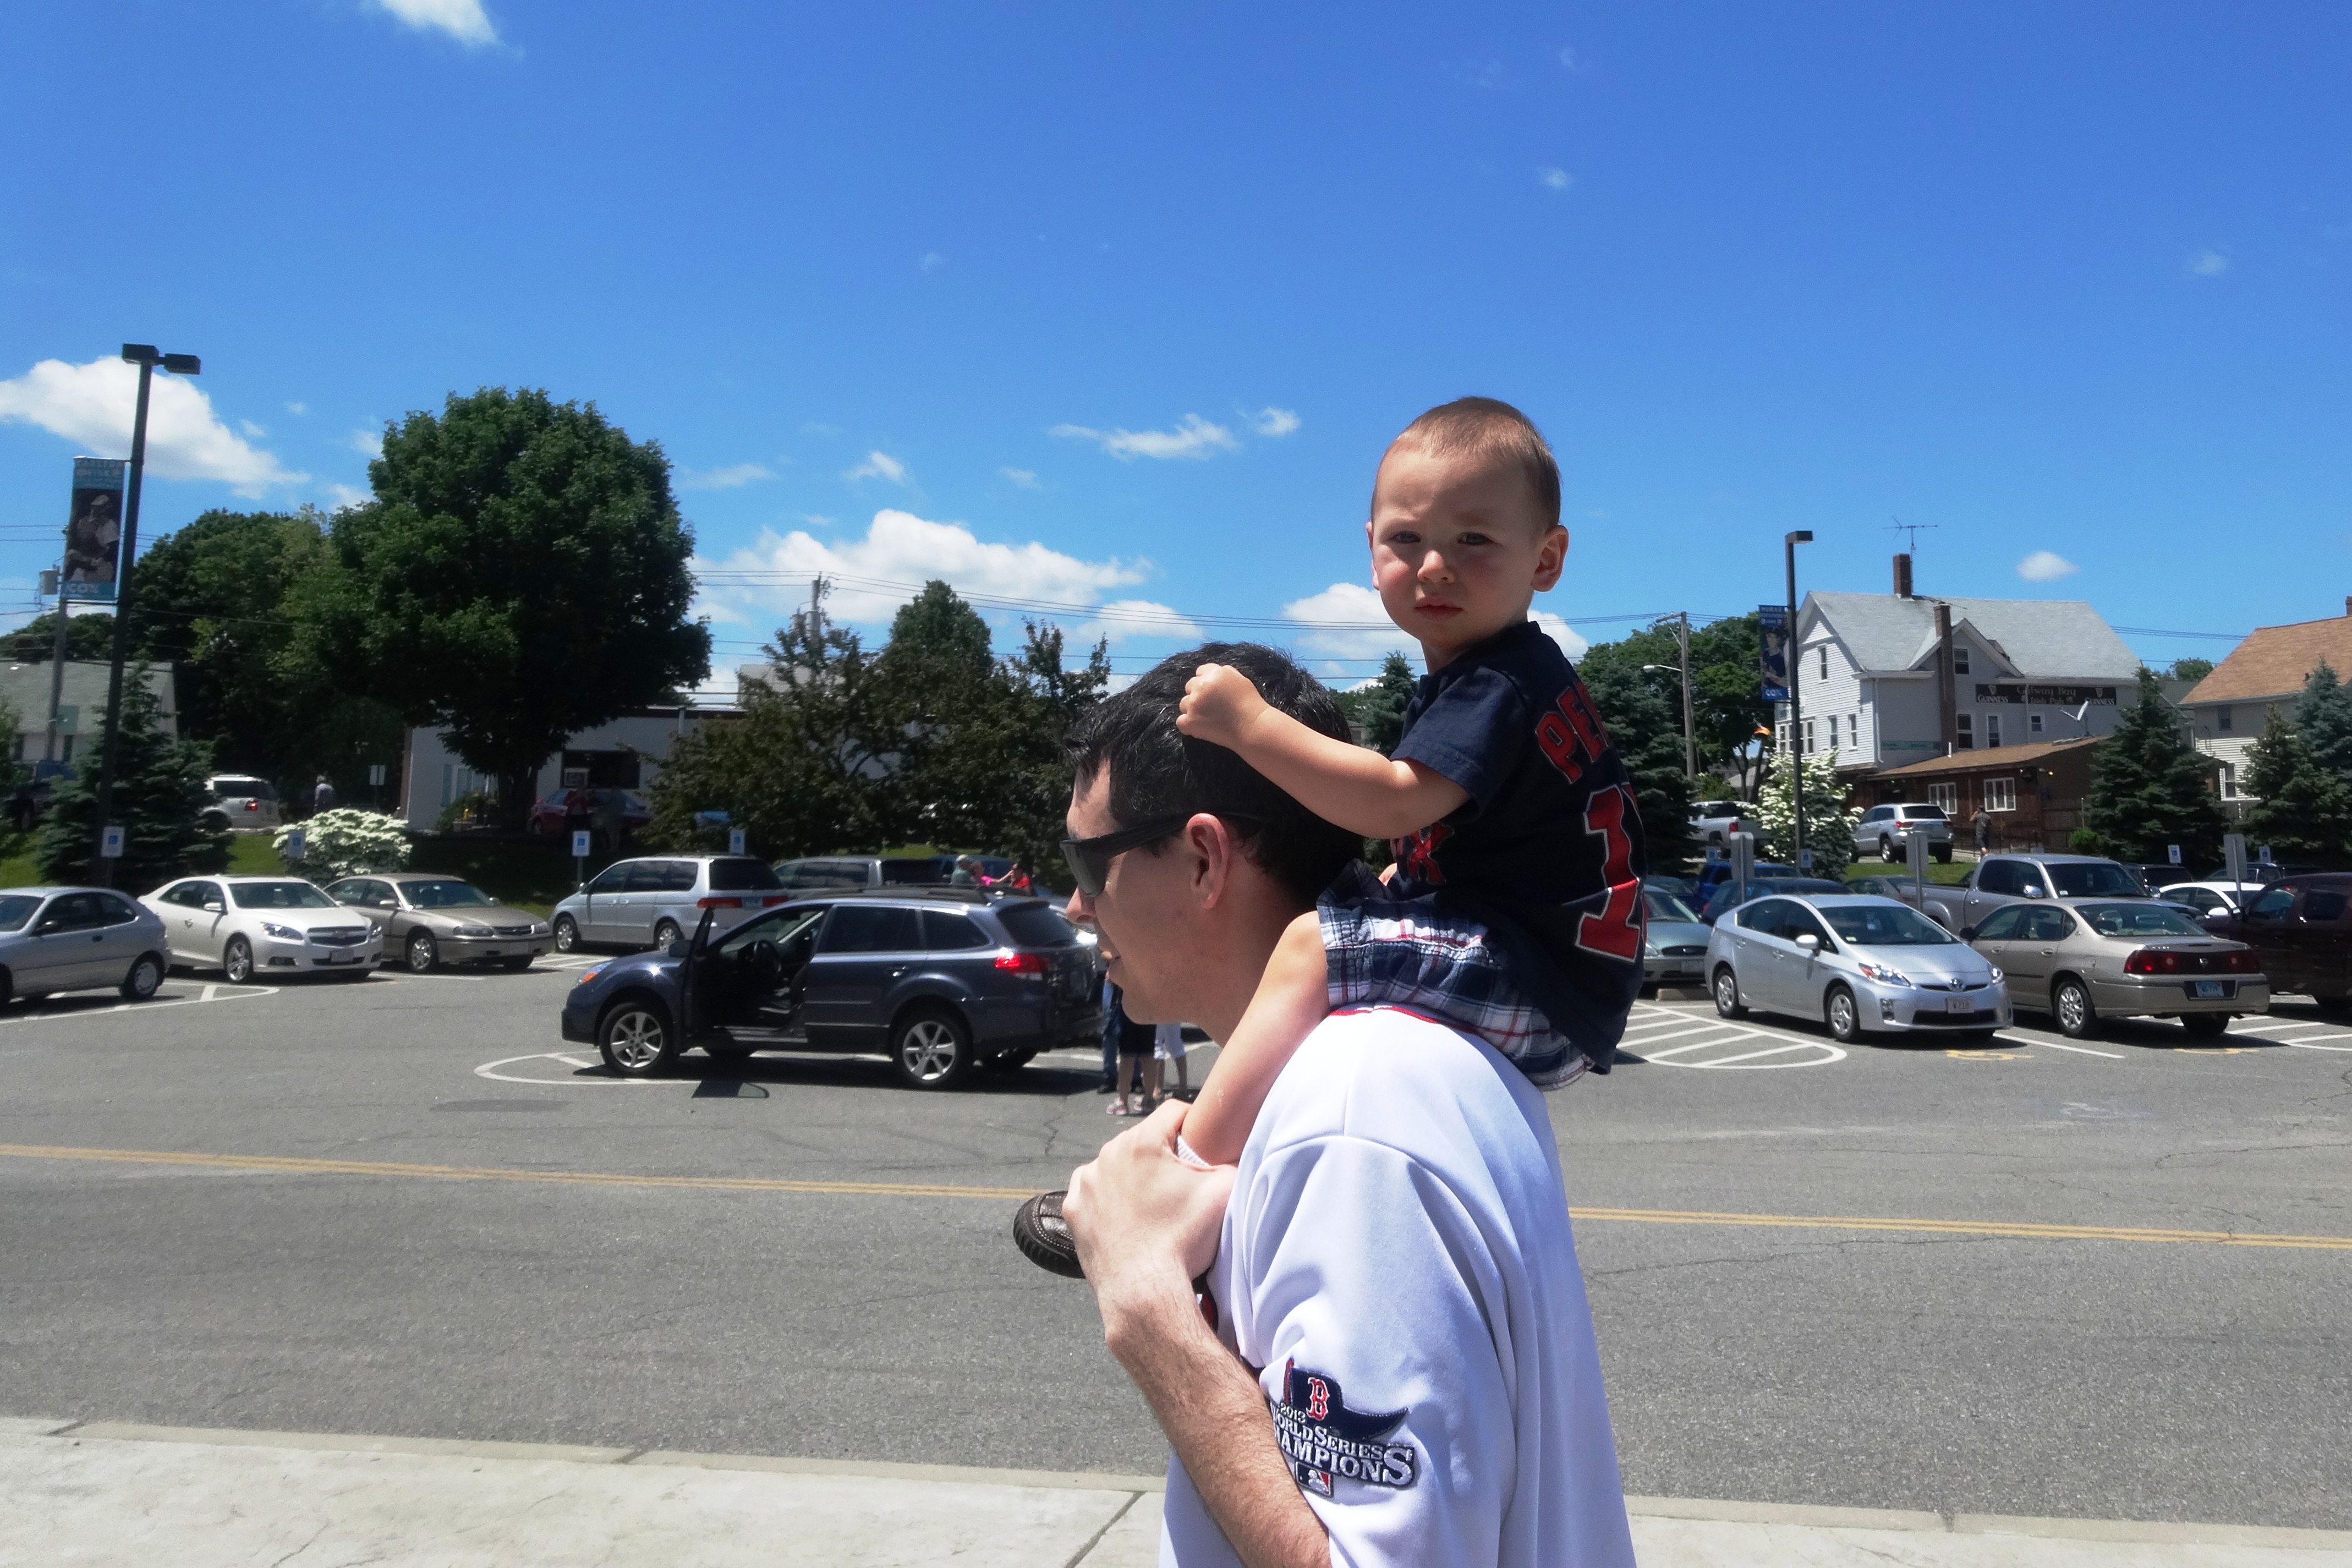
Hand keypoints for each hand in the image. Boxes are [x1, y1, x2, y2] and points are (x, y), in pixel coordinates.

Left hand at [1063, 1098, 1233, 1308]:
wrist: (1145, 1292)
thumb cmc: (1184, 1240)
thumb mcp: (1225, 1192)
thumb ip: (1234, 1160)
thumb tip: (1237, 1151)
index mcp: (1140, 1142)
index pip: (1174, 1112)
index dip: (1193, 1124)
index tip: (1202, 1144)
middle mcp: (1106, 1155)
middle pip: (1143, 1141)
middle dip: (1163, 1156)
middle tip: (1180, 1185)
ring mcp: (1085, 1184)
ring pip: (1117, 1166)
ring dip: (1133, 1177)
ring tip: (1153, 1207)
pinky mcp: (1073, 1211)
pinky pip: (1094, 1194)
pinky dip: (1109, 1201)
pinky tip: (1127, 1219)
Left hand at [1175, 663, 1265, 748]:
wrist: (1252, 725)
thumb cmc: (1251, 703)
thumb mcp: (1240, 679)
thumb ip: (1224, 673)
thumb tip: (1213, 674)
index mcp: (1214, 673)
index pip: (1200, 672)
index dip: (1206, 682)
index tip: (1213, 693)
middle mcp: (1201, 685)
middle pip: (1190, 687)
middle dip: (1198, 695)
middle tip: (1211, 707)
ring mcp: (1194, 703)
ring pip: (1184, 704)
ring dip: (1192, 710)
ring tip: (1208, 719)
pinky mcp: (1190, 721)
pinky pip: (1181, 722)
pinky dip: (1189, 726)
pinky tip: (1200, 728)